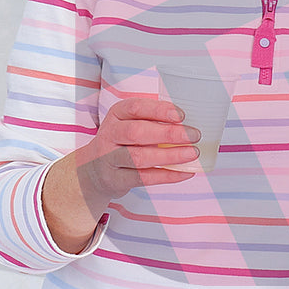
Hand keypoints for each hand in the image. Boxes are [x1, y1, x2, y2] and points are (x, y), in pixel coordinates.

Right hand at [71, 97, 199, 208]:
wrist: (93, 171)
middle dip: (168, 134)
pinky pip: (143, 178)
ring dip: (169, 155)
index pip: (135, 108)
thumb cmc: (123, 142)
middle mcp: (109, 134)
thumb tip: (191, 124)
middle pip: (136, 133)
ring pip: (138, 157)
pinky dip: (167, 175)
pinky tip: (186, 172)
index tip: (182, 115)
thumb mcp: (130, 123)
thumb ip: (154, 120)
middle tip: (195, 135)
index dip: (159, 110)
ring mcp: (108, 159)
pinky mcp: (115, 180)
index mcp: (117, 115)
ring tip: (193, 153)